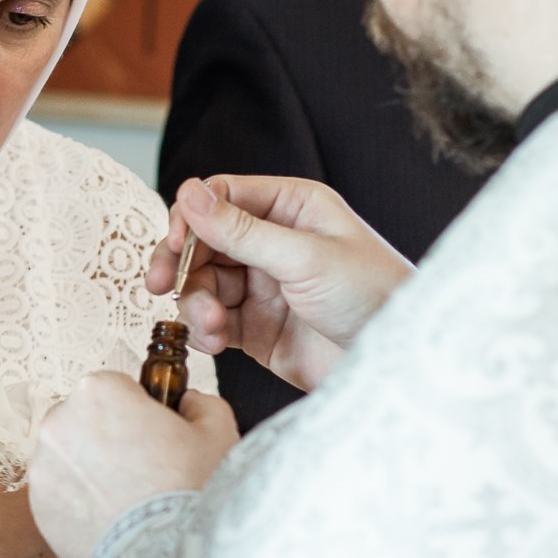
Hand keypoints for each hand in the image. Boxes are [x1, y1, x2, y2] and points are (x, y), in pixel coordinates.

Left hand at [29, 373, 237, 557]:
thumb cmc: (190, 492)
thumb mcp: (216, 433)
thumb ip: (200, 404)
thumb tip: (189, 403)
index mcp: (98, 392)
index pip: (116, 387)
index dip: (140, 410)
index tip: (155, 434)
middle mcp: (59, 422)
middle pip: (87, 420)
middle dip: (110, 437)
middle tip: (146, 468)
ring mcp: (42, 467)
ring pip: (71, 457)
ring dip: (94, 469)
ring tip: (131, 498)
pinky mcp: (38, 507)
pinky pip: (62, 494)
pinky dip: (82, 501)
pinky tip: (114, 518)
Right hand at [150, 175, 414, 391]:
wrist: (396, 363)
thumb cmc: (372, 296)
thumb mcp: (304, 257)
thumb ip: (241, 230)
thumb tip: (190, 193)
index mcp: (291, 208)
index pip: (222, 197)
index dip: (191, 217)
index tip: (175, 243)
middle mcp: (273, 242)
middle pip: (203, 242)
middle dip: (182, 266)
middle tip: (161, 286)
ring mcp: (262, 285)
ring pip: (202, 284)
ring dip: (196, 304)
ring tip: (212, 326)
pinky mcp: (256, 326)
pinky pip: (212, 320)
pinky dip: (204, 330)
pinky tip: (217, 341)